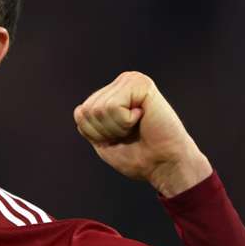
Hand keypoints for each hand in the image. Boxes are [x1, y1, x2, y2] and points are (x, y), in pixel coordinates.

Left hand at [73, 71, 211, 196]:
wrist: (164, 164)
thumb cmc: (138, 156)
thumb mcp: (102, 140)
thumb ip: (87, 123)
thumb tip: (80, 108)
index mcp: (110, 95)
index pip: (80, 113)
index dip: (96, 134)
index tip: (119, 138)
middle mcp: (120, 83)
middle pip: (87, 110)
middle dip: (105, 131)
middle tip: (130, 133)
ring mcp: (131, 80)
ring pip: (99, 109)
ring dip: (117, 127)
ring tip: (137, 126)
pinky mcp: (141, 84)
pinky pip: (112, 107)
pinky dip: (124, 121)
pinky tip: (142, 118)